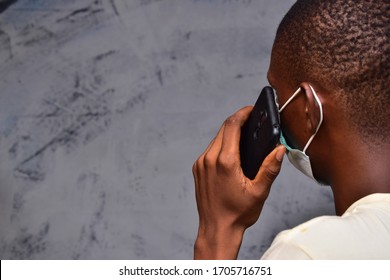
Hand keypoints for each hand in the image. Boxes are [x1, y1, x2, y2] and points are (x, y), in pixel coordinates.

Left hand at [193, 106, 285, 258]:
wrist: (216, 228)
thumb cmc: (238, 213)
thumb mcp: (259, 192)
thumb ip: (270, 168)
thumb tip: (280, 149)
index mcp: (226, 162)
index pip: (232, 125)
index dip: (243, 113)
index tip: (252, 108)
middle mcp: (209, 159)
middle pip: (223, 128)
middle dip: (238, 120)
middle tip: (252, 119)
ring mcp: (201, 163)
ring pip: (216, 138)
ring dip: (229, 132)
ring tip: (244, 133)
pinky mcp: (197, 168)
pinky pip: (210, 149)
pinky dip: (221, 144)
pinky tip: (232, 149)